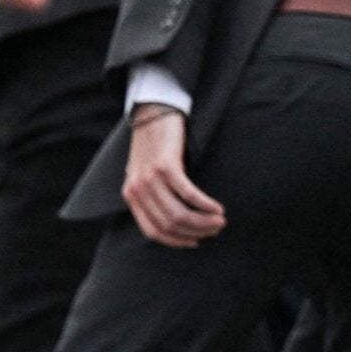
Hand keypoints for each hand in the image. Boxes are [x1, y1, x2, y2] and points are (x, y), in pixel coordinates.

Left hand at [123, 104, 225, 246]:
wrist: (152, 110)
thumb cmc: (155, 143)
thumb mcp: (146, 173)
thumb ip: (153, 195)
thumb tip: (175, 220)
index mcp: (131, 195)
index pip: (152, 231)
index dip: (176, 241)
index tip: (195, 241)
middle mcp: (137, 190)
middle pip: (169, 225)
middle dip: (196, 231)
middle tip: (215, 229)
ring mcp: (150, 178)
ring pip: (179, 214)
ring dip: (203, 221)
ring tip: (220, 220)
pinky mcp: (165, 165)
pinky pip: (188, 194)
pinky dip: (205, 204)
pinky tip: (217, 207)